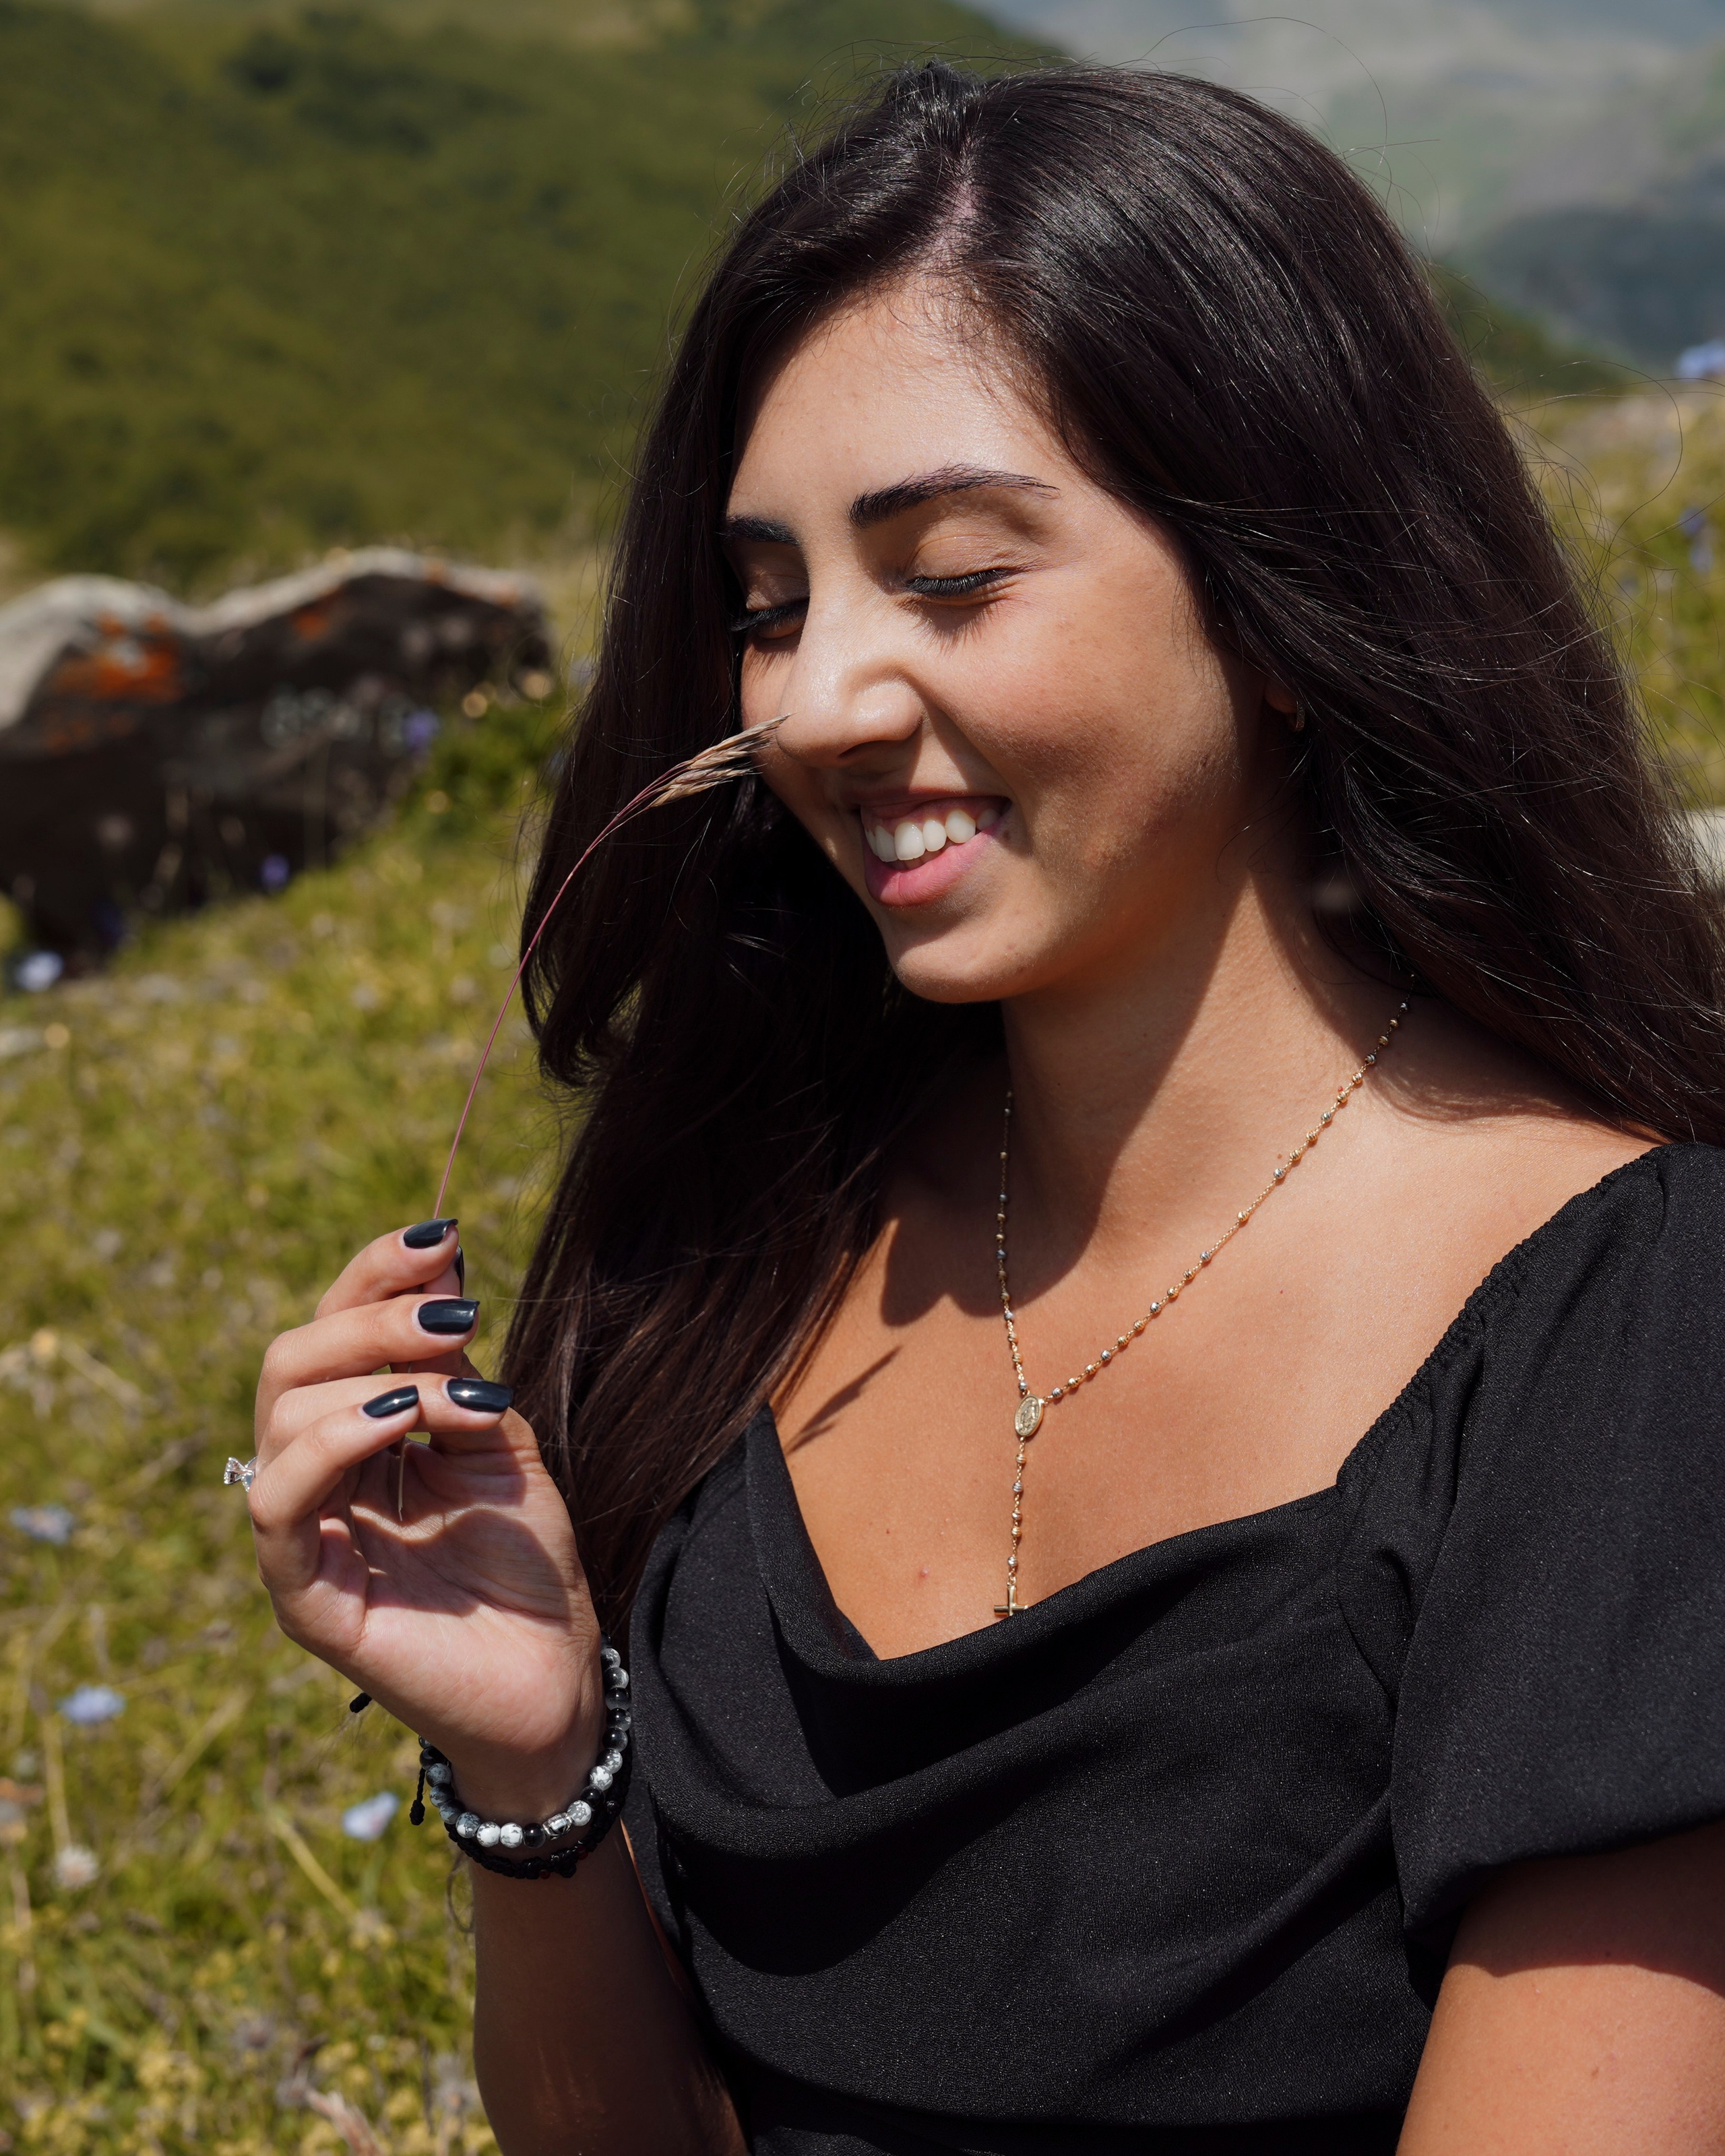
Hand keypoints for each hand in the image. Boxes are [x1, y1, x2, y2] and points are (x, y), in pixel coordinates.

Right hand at [250, 1222, 602, 1817]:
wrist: (556, 1677)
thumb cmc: (525, 1564)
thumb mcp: (498, 1437)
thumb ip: (455, 1363)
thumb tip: (440, 1258)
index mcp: (353, 1436)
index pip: (329, 1331)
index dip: (374, 1275)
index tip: (444, 1238)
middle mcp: (315, 1480)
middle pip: (292, 1361)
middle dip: (372, 1316)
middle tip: (457, 1313)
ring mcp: (302, 1539)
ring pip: (281, 1418)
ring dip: (372, 1375)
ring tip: (454, 1388)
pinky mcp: (303, 1595)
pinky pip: (277, 1502)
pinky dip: (332, 1444)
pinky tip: (399, 1419)